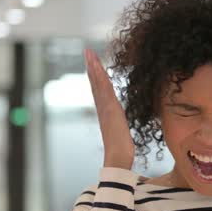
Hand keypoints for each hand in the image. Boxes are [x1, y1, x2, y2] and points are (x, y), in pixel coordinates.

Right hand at [85, 49, 134, 169]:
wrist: (118, 158)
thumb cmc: (122, 151)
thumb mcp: (123, 134)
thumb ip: (120, 128)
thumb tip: (121, 129)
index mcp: (107, 112)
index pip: (100, 90)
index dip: (96, 76)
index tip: (93, 63)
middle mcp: (104, 108)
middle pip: (96, 83)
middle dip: (92, 67)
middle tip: (88, 51)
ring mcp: (106, 108)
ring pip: (98, 83)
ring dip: (94, 67)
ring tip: (89, 53)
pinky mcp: (110, 109)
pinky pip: (104, 89)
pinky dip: (99, 77)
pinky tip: (97, 67)